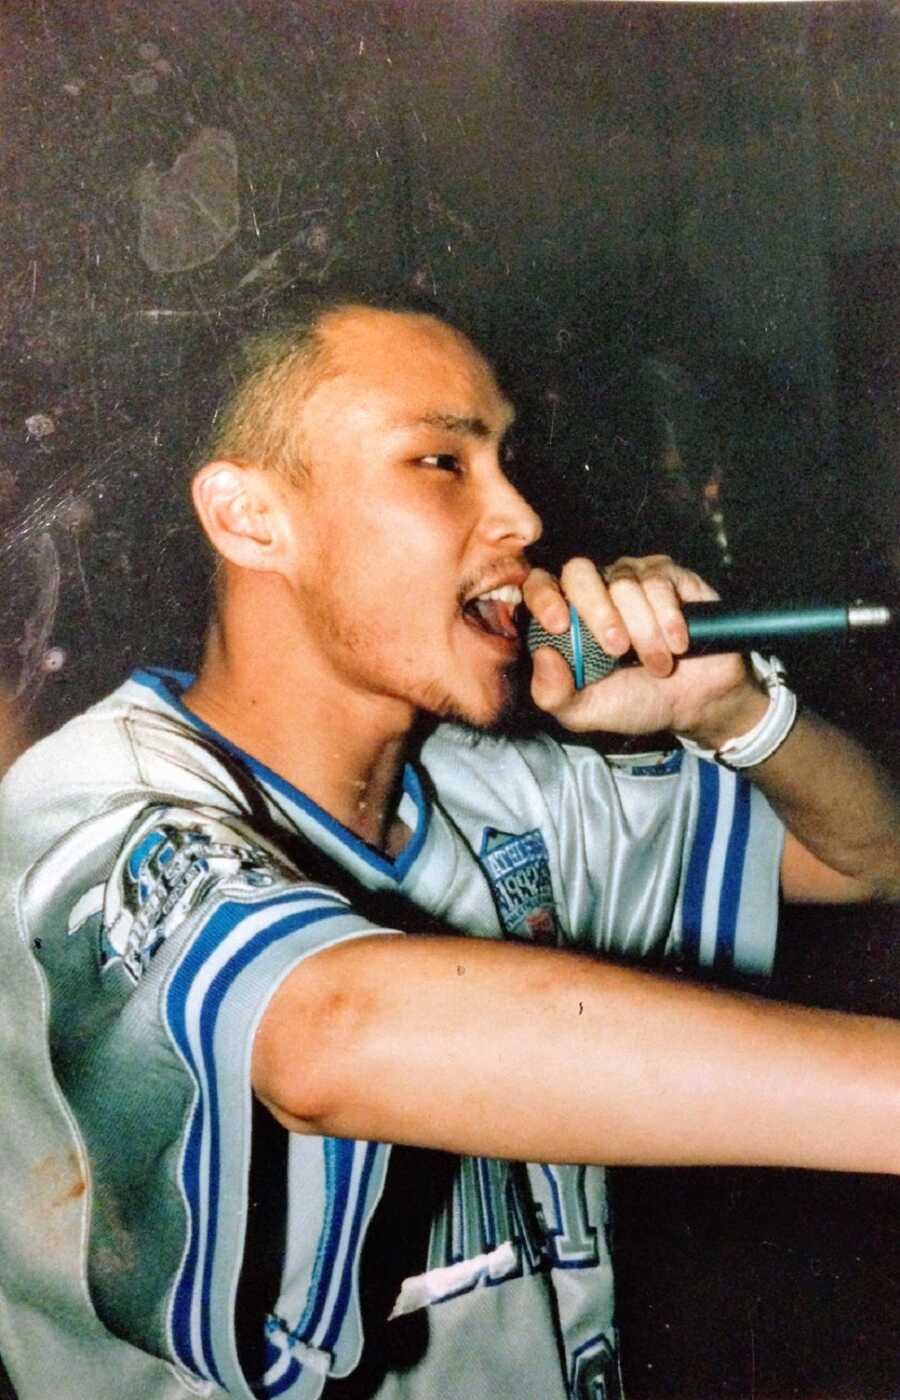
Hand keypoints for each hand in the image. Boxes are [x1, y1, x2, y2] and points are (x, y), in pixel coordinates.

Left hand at [523, 555, 767, 741]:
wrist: (696, 703)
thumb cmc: (636, 701)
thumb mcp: (585, 711)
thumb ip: (552, 693)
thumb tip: (542, 655)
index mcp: (568, 616)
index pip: (539, 585)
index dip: (543, 597)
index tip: (558, 626)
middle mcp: (596, 590)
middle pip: (579, 572)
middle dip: (598, 613)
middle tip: (618, 651)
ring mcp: (633, 578)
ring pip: (624, 583)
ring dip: (643, 632)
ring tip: (658, 664)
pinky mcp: (670, 576)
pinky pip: (659, 582)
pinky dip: (668, 619)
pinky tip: (677, 644)